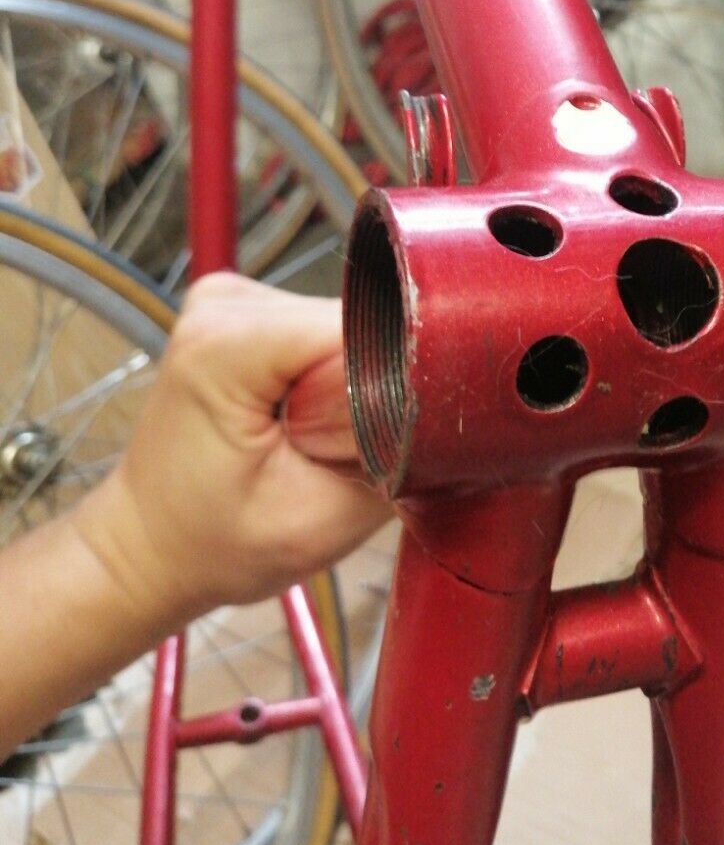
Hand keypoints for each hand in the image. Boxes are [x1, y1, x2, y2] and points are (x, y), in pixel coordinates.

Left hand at [72, 273, 390, 633]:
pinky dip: (336, 372)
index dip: (402, 378)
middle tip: (352, 451)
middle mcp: (228, 302)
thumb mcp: (320, 521)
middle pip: (360, 320)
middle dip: (380, 384)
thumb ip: (395, 455)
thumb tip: (455, 408)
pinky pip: (328, 327)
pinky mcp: (246, 308)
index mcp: (230, 344)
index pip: (365, 327)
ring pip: (352, 322)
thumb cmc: (214, 546)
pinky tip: (309, 415)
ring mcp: (233, 297)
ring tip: (323, 438)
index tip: (407, 432)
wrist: (147, 547)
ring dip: (357, 379)